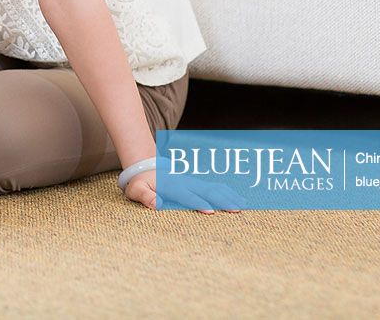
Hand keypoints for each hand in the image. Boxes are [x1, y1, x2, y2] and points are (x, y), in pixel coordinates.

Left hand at [125, 163, 244, 212]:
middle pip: (206, 190)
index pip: (187, 195)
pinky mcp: (196, 184)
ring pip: (213, 188)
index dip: (198, 202)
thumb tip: (156, 204)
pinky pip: (214, 187)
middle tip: (236, 210)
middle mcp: (185, 182)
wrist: (144, 168)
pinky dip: (227, 192)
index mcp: (172, 186)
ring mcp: (192, 182)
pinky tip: (238, 199)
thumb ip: (145, 196)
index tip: (211, 211)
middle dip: (221, 200)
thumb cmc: (139, 183)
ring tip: (243, 205)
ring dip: (228, 196)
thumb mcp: (136, 189)